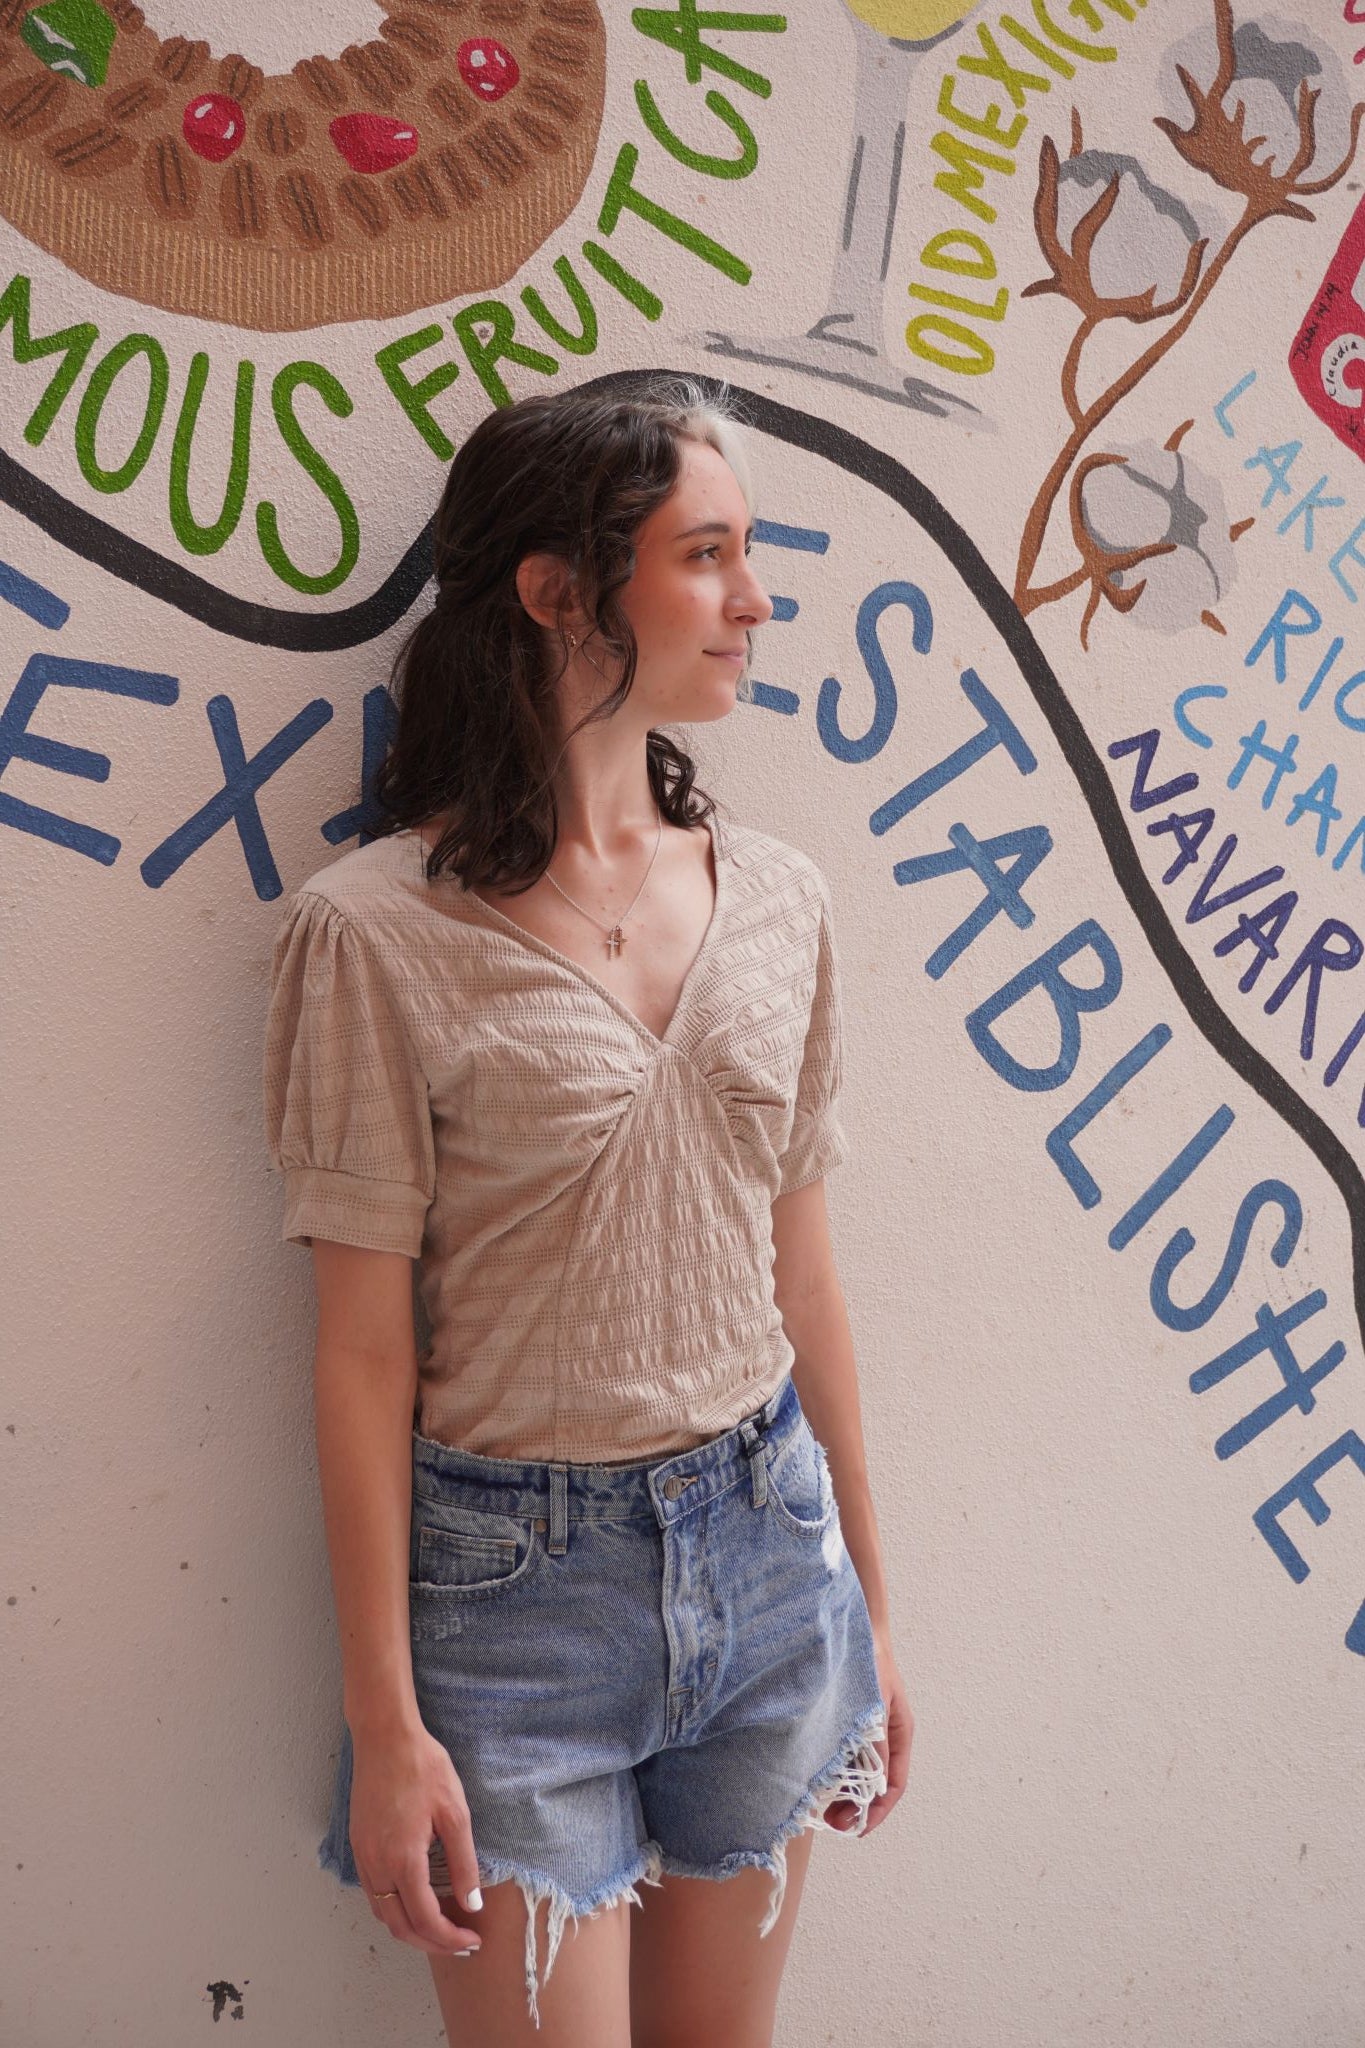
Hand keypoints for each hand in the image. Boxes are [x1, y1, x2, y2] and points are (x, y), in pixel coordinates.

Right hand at [348, 1722, 484, 1956]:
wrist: (385, 1736)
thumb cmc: (423, 1767)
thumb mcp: (455, 1812)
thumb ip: (464, 1862)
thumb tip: (472, 1904)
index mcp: (403, 1860)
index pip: (425, 1920)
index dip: (449, 1939)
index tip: (472, 1941)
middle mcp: (377, 1865)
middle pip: (400, 1926)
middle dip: (431, 1943)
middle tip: (460, 1945)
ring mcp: (363, 1856)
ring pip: (383, 1913)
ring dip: (410, 1929)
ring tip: (440, 1928)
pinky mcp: (358, 1845)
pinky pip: (373, 1893)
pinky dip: (394, 1909)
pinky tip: (415, 1901)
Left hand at [823, 1629, 910, 1835]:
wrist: (853, 1631)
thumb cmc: (867, 1662)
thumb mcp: (874, 1702)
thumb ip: (876, 1740)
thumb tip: (875, 1782)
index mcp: (899, 1734)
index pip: (895, 1785)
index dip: (879, 1811)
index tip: (858, 1829)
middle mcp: (884, 1739)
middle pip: (875, 1785)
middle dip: (857, 1808)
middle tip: (832, 1823)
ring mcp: (866, 1733)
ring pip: (858, 1775)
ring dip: (843, 1794)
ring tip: (821, 1808)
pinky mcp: (846, 1726)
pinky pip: (843, 1758)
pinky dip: (834, 1774)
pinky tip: (817, 1780)